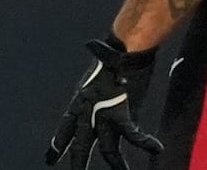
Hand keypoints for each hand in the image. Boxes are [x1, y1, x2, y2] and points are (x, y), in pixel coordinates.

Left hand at [47, 36, 162, 169]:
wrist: (125, 48)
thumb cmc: (114, 59)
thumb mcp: (97, 78)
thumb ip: (97, 94)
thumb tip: (100, 96)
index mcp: (80, 100)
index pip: (65, 127)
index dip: (58, 144)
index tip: (49, 159)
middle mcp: (89, 110)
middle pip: (81, 144)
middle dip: (78, 162)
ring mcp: (105, 113)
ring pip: (108, 150)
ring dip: (118, 166)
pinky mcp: (124, 112)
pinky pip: (134, 136)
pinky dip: (145, 143)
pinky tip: (156, 147)